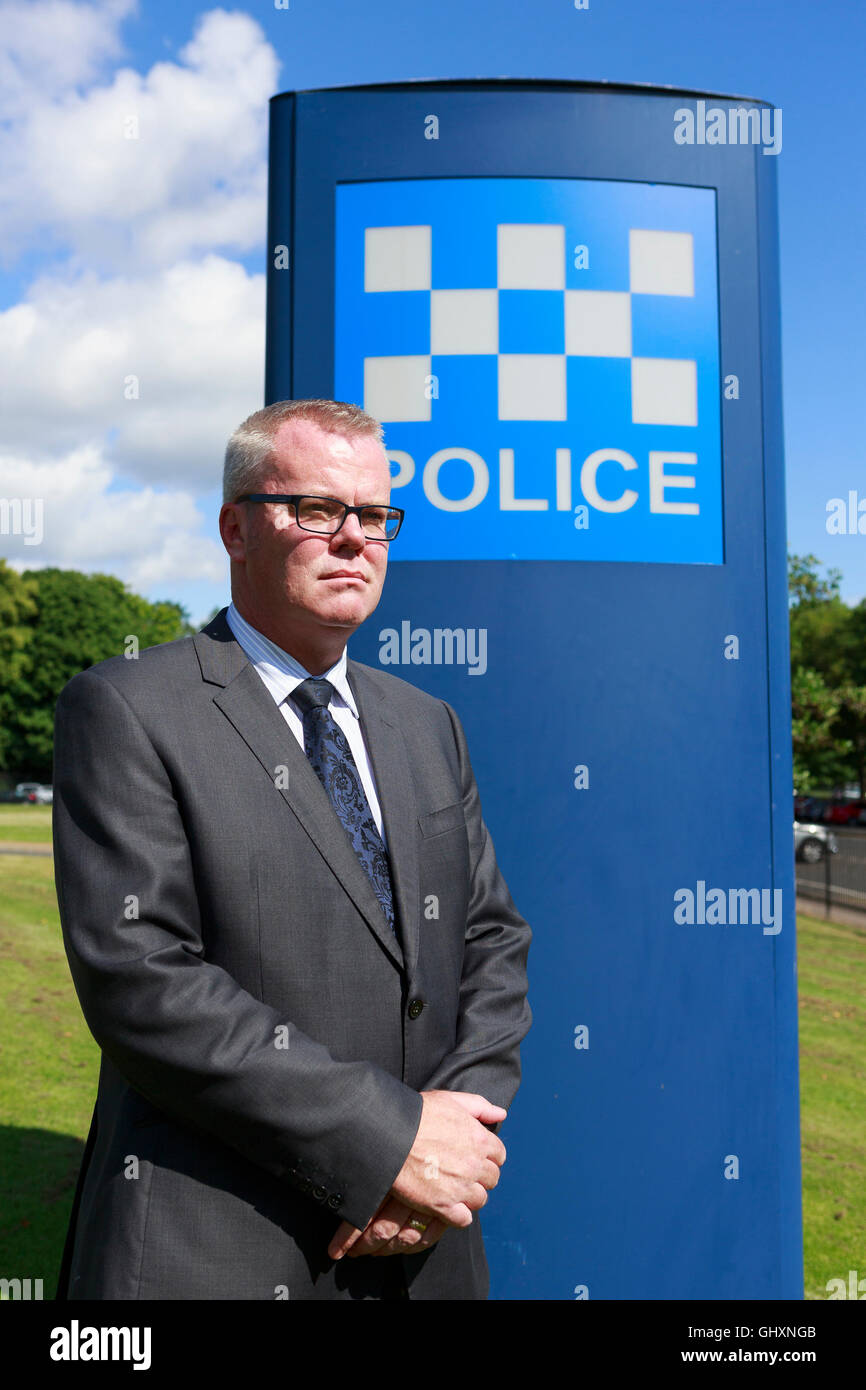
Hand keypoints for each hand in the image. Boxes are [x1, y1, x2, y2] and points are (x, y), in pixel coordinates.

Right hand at [328, 1090, 505, 1261]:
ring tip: (454, 1189)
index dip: (488, 1156)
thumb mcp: (450, 1100)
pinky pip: (463, 1219)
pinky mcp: (443, 1205)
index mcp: (479, 1139)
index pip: (499, 1155)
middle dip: (480, 1176)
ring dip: (470, 1196)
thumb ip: (480, 1106)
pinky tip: (448, 1206)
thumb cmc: (418, 1115)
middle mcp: (474, 1165)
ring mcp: (460, 1187)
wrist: (389, 1136)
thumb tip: (501, 1115)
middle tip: (463, 1173)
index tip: (475, 1157)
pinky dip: (459, 1215)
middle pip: (492, 1179)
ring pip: (480, 1200)